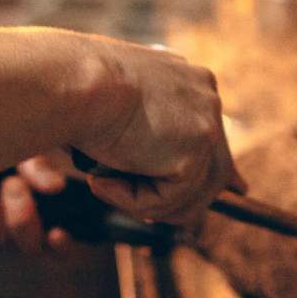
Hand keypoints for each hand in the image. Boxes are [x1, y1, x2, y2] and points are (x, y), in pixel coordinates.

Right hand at [74, 41, 241, 223]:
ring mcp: (206, 123)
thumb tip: (157, 169)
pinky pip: (167, 200)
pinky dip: (130, 201)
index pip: (211, 136)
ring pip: (191, 195)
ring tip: (103, 185)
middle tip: (146, 215)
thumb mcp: (117, 108)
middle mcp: (206, 98)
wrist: (73, 82)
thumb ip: (146, 132)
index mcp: (190, 82)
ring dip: (146, 202)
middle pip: (215, 171)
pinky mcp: (195, 150)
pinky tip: (99, 181)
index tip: (223, 192)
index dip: (205, 170)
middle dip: (182, 200)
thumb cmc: (77, 92)